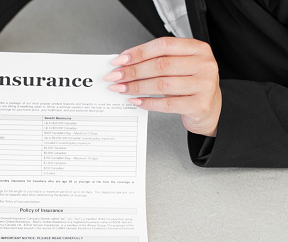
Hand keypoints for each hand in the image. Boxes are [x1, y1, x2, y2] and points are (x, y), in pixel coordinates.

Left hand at [104, 37, 221, 136]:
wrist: (210, 110)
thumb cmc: (191, 86)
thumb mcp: (181, 66)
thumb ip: (159, 61)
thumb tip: (126, 63)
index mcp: (198, 49)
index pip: (163, 45)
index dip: (139, 52)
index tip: (120, 60)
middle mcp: (204, 65)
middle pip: (160, 65)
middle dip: (133, 71)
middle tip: (115, 76)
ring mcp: (204, 85)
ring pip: (161, 85)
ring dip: (136, 87)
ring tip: (122, 89)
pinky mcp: (199, 105)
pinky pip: (166, 104)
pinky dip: (148, 103)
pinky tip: (136, 101)